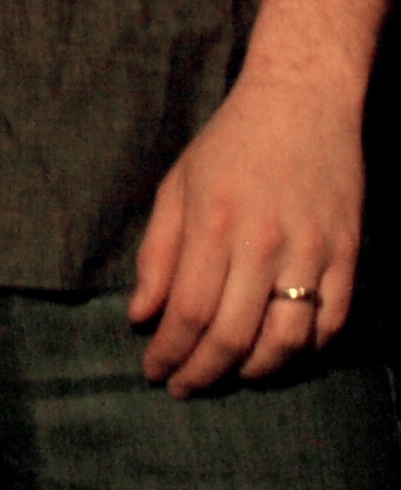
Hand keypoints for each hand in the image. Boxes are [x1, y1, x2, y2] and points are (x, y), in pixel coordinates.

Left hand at [127, 67, 363, 393]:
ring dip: (254, 371)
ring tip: (228, 375)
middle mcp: (264, 244)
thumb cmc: (229, 144)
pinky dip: (305, 351)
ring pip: (287, 341)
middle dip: (203, 372)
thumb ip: (157, 255)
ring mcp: (313, 252)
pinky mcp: (348, 255)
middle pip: (233, 336)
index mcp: (213, 226)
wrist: (303, 103)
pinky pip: (331, 323)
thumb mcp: (176, 187)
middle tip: (182, 387)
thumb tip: (140, 316)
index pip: (188, 312)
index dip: (169, 351)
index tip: (153, 371)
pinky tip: (280, 355)